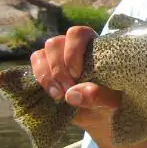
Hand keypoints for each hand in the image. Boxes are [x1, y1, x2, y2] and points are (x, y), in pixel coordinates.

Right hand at [30, 26, 121, 140]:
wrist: (102, 113)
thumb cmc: (112, 100)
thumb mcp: (113, 100)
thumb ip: (99, 95)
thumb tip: (72, 94)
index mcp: (93, 45)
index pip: (77, 34)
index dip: (73, 51)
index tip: (77, 74)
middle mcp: (72, 47)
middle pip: (54, 43)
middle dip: (58, 69)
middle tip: (68, 90)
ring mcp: (56, 58)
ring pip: (40, 54)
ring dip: (47, 76)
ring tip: (61, 96)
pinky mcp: (45, 71)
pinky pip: (34, 66)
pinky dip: (40, 80)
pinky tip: (54, 95)